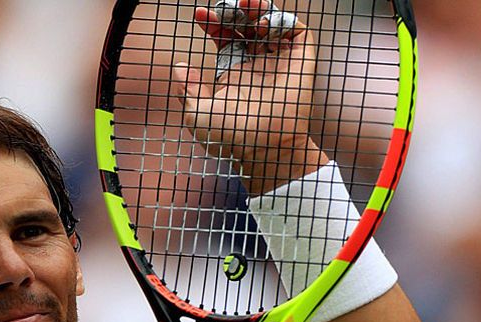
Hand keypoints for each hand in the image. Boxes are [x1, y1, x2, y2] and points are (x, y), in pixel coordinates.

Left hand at [171, 1, 327, 193]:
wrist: (264, 148)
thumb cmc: (231, 139)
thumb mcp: (197, 115)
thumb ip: (187, 90)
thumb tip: (180, 67)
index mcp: (234, 73)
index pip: (225, 37)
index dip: (214, 22)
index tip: (199, 15)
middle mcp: (256, 65)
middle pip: (247, 24)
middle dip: (235, 9)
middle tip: (223, 6)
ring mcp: (279, 62)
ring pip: (272, 22)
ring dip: (258, 7)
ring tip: (245, 4)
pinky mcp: (300, 61)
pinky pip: (297, 31)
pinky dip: (282, 19)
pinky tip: (264, 26)